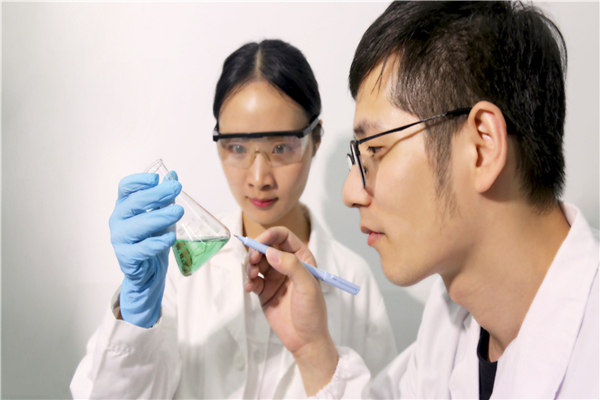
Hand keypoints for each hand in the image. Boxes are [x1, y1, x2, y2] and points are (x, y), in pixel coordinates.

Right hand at [109, 172, 182, 327]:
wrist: (149, 270)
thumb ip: (165, 197)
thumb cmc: (152, 237)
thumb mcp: (161, 214)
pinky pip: (141, 249)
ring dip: (159, 217)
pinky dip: (157, 243)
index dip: (138, 181)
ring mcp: (120, 239)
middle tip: (176, 188)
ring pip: (138, 226)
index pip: (125, 188)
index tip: (155, 178)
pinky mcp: (126, 257)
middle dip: (156, 194)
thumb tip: (174, 175)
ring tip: (178, 211)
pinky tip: (170, 237)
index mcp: (125, 205)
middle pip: (133, 203)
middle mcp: (118, 220)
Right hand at [245, 227, 337, 394]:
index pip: (283, 236)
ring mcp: (275, 277)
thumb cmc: (312, 312)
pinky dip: (248, 280)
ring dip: (250, 265)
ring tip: (251, 276)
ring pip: (257, 261)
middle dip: (256, 251)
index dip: (270, 235)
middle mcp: (287, 264)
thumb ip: (291, 266)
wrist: (305, 340)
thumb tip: (271, 252)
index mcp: (302, 258)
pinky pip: (252, 278)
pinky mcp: (265, 290)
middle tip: (252, 261)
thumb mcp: (307, 286)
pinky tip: (249, 287)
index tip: (258, 242)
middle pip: (266, 247)